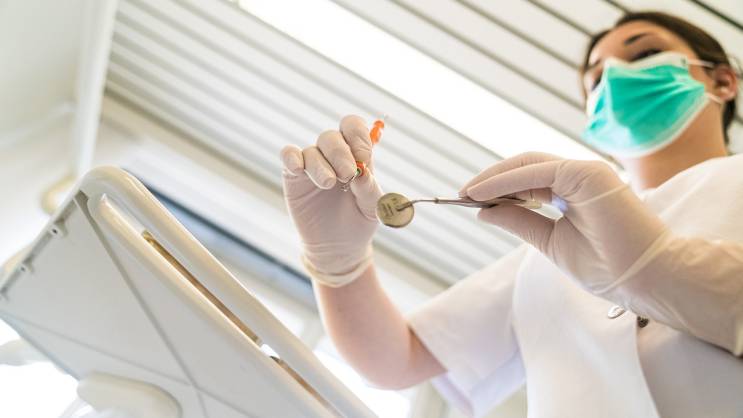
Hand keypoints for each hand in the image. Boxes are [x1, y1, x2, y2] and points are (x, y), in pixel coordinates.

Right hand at [281, 115, 382, 286]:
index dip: (358, 136)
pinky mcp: (293, 177)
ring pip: (313, 150)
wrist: (339, 247)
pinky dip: (292, 157)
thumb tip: (362, 171)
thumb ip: (370, 188)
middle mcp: (333, 156)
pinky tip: (299, 169)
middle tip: (348, 174)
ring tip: (329, 184)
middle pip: (332, 137)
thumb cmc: (359, 222)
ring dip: (322, 165)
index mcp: (356, 155)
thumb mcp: (373, 207)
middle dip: (341, 153)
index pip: (354, 128)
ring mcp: (312, 165)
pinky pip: (288, 155)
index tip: (363, 157)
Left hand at [460, 152, 668, 292]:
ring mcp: (586, 172)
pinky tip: (483, 192)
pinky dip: (506, 180)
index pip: (527, 180)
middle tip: (460, 193)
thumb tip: (483, 212)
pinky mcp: (588, 174)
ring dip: (493, 177)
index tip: (468, 199)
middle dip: (490, 179)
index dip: (496, 188)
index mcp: (574, 191)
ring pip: (528, 164)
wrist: (645, 280)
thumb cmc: (607, 267)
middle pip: (524, 168)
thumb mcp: (550, 243)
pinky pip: (537, 171)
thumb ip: (520, 222)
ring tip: (466, 192)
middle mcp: (579, 177)